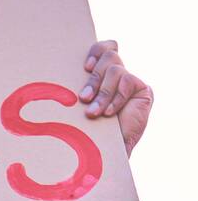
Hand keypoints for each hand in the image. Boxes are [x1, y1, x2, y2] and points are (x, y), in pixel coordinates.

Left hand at [79, 42, 152, 157]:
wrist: (110, 153)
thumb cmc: (91, 131)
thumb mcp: (82, 107)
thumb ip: (80, 90)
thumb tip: (56, 77)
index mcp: (102, 74)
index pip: (104, 47)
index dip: (96, 50)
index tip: (85, 67)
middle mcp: (118, 75)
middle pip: (109, 56)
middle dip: (94, 79)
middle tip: (84, 98)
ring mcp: (131, 81)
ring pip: (116, 69)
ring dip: (102, 93)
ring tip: (94, 112)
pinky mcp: (143, 90)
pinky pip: (127, 82)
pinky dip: (116, 99)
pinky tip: (110, 114)